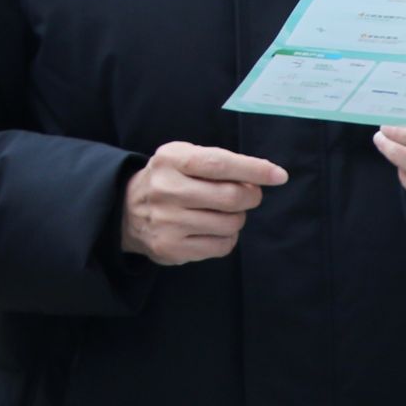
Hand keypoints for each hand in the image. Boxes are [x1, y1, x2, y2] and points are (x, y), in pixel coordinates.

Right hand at [121, 142, 288, 265]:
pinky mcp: (171, 247)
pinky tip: (213, 229)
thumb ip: (219, 162)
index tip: (279, 175)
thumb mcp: (183, 157)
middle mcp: (166, 190)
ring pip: (231, 223)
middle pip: (231, 197)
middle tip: (248, 195)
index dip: (254, 169)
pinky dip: (228, 237)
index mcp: (171, 160)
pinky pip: (222, 245)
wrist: (126, 210)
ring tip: (222, 212)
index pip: (219, 164)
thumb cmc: (168, 179)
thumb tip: (263, 177)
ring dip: (237, 218)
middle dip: (251, 196)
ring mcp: (168, 221)